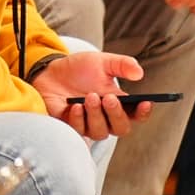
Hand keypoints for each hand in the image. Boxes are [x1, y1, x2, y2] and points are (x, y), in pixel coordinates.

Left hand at [31, 50, 151, 137]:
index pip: (137, 115)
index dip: (143, 112)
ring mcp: (88, 124)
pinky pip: (78, 130)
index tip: (145, 102)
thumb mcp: (101, 62)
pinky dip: (79, 119)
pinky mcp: (71, 126)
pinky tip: (75, 106)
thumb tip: (139, 73)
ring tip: (90, 97)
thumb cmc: (78, 69)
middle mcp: (106, 118)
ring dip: (97, 115)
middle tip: (109, 98)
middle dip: (116, 114)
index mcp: (118, 104)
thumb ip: (121, 65)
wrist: (50, 71)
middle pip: (121, 128)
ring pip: (100, 132)